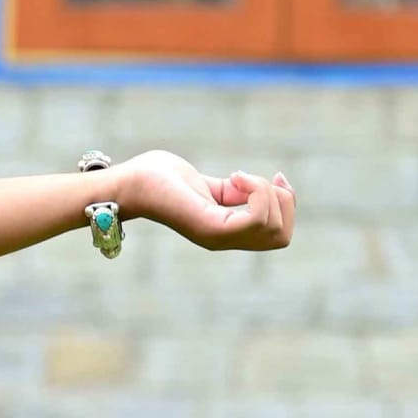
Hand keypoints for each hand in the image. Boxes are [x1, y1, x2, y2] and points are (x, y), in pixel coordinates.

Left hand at [113, 150, 294, 251]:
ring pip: (273, 227)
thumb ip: (232, 191)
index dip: (287, 204)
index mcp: (226, 231)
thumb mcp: (208, 184)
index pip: (278, 234)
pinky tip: (235, 177)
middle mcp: (224, 240)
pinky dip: (256, 191)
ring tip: (238, 178)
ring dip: (268, 193)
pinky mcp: (211, 228)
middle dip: (284, 202)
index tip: (276, 177)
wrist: (129, 182)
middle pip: (282, 236)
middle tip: (254, 179)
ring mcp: (218, 237)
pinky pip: (257, 217)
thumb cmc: (159, 179)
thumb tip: (259, 187)